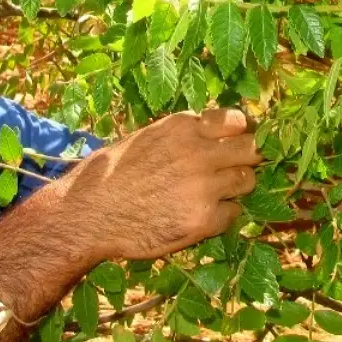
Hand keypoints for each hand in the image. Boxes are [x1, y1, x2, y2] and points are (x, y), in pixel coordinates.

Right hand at [60, 108, 261, 262]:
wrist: (90, 213)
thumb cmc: (113, 173)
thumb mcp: (148, 137)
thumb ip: (184, 134)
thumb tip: (219, 133)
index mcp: (183, 127)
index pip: (238, 120)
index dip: (242, 132)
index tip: (239, 140)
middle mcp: (199, 152)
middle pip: (251, 150)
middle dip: (246, 158)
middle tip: (234, 168)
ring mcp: (204, 187)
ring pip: (247, 181)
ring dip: (235, 187)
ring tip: (211, 194)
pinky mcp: (204, 220)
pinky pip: (233, 214)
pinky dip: (221, 215)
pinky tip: (198, 215)